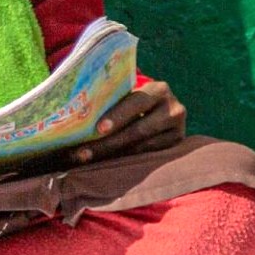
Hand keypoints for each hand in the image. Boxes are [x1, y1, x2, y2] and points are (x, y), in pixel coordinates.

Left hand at [68, 80, 186, 164]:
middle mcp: (173, 110)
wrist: (164, 110)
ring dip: (112, 156)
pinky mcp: (176, 149)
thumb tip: (77, 111)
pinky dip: (125, 162)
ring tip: (86, 160)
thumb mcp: (131, 93)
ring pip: (142, 148)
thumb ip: (113, 98)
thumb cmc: (136, 99)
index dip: (117, 115)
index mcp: (159, 90)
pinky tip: (104, 165)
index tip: (98, 128)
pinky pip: (148, 158)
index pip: (137, 102)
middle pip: (139, 130)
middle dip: (108, 143)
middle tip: (82, 153)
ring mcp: (178, 132)